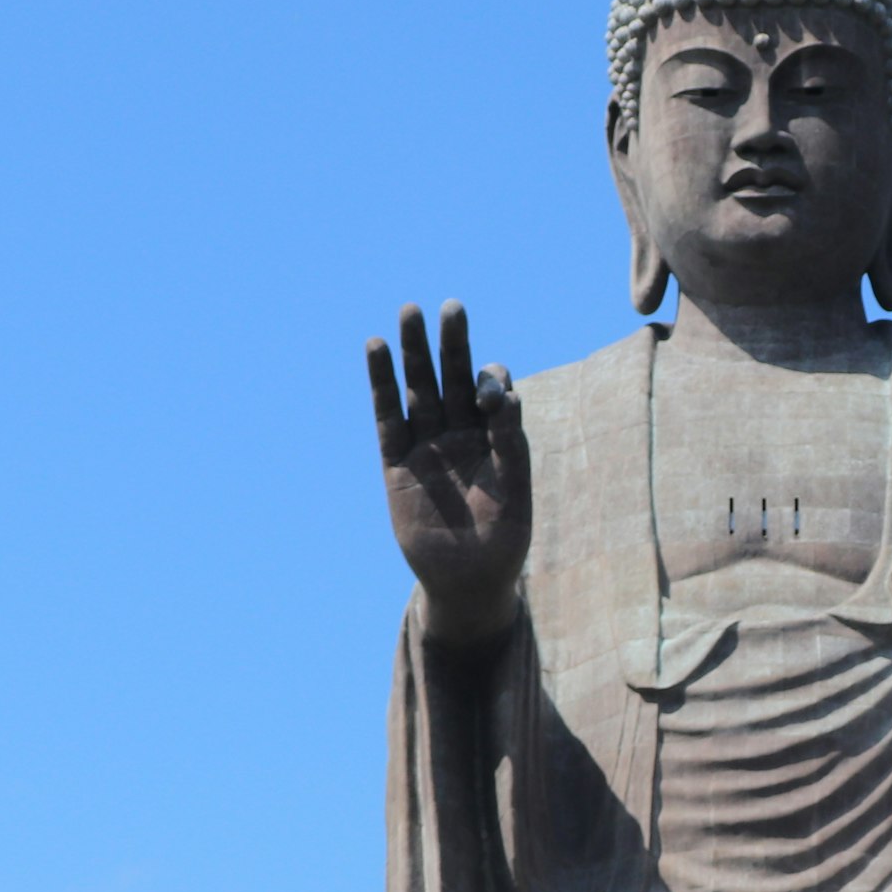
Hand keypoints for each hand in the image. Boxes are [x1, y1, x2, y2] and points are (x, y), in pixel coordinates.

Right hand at [369, 299, 528, 645]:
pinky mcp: (398, 463)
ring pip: (420, 390)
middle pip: (455, 378)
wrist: (469, 583)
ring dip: (415, 353)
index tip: (490, 401)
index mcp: (497, 437)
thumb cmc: (503, 541)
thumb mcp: (516, 495)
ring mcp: (428, 446)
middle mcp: (462, 434)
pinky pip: (388, 418)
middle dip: (453, 344)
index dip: (492, 385)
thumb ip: (512, 447)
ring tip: (409, 312)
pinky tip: (376, 348)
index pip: (493, 393)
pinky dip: (382, 385)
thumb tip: (507, 400)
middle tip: (451, 307)